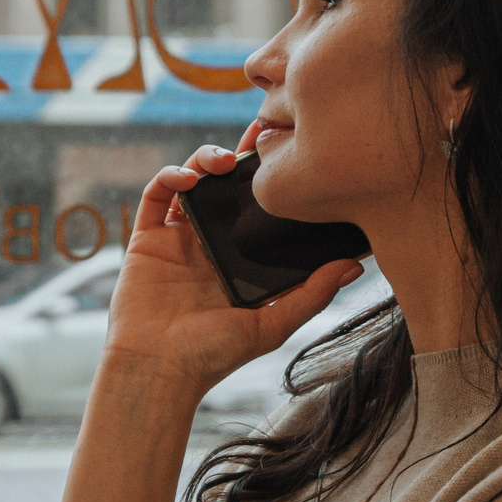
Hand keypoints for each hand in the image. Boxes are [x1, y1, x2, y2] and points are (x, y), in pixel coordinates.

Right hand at [101, 133, 363, 399]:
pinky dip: (170, 176)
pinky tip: (188, 177)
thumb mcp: (272, 325)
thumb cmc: (213, 357)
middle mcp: (210, 243)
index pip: (259, 206)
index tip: (291, 148)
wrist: (158, 370)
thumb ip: (312, 294)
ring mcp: (178, 238)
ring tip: (222, 161)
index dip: (271, 176)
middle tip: (261, 131)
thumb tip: (354, 266)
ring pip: (192, 180)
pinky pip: (156, 195)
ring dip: (205, 159)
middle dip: (241, 153)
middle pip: (226, 184)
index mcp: (240, 259)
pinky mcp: (147, 239)